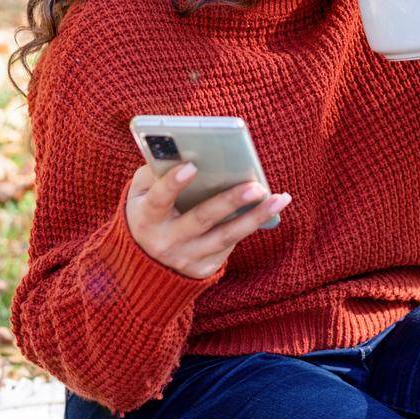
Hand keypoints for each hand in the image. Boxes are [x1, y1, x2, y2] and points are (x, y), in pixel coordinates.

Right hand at [124, 162, 291, 278]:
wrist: (145, 261)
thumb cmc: (148, 210)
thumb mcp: (140, 192)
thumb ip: (156, 171)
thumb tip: (186, 150)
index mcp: (146, 219)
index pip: (159, 200)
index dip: (173, 184)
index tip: (192, 165)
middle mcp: (165, 242)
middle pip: (201, 220)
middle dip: (229, 202)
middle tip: (256, 186)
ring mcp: (186, 258)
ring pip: (225, 236)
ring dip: (255, 217)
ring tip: (279, 198)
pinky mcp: (204, 268)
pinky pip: (230, 244)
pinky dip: (250, 224)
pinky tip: (269, 208)